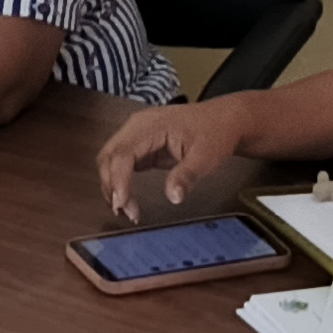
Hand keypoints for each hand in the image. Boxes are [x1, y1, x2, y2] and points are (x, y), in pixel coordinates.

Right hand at [97, 94, 257, 211]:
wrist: (224, 121)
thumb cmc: (215, 132)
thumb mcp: (206, 156)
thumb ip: (187, 176)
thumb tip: (172, 197)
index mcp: (150, 124)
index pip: (123, 153)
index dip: (118, 179)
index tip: (121, 203)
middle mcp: (137, 127)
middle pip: (108, 156)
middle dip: (111, 186)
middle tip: (125, 212)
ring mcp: (136, 135)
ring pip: (109, 161)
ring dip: (112, 186)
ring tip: (128, 210)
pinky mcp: (140, 145)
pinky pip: (120, 164)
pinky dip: (120, 183)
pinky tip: (128, 200)